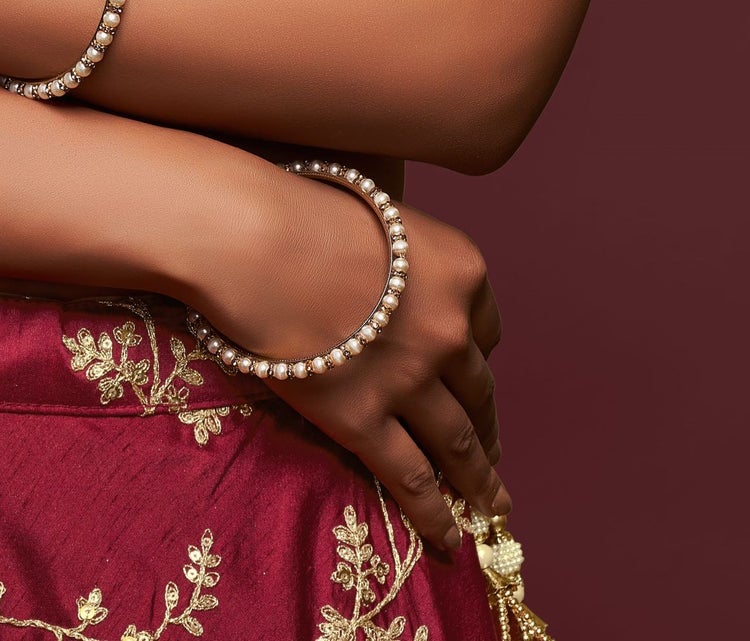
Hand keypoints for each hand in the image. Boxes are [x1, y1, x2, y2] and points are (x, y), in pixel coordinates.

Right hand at [189, 169, 506, 553]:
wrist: (257, 240)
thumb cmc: (304, 212)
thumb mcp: (381, 220)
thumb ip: (403, 262)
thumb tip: (393, 288)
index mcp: (462, 272)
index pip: (486, 330)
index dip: (474, 358)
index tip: (471, 379)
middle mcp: (450, 331)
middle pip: (478, 391)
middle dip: (486, 427)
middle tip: (492, 457)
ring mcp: (410, 381)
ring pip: (457, 443)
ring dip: (477, 479)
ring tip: (489, 504)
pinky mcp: (364, 420)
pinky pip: (411, 478)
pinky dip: (435, 514)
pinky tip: (448, 538)